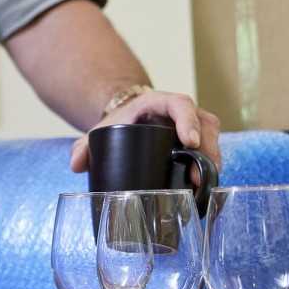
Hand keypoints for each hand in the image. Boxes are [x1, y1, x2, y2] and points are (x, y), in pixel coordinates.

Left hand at [69, 89, 221, 173]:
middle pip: (204, 122)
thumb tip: (76, 164)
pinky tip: (206, 186)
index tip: (189, 141)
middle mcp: (181, 110)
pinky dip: (211, 166)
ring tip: (204, 185)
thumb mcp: (101, 130)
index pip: (180, 104)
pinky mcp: (199, 138)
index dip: (188, 121)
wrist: (130, 119)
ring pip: (212, 136)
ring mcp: (193, 123)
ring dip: (212, 160)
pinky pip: (212, 147)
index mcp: (159, 102)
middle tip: (199, 177)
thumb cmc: (119, 121)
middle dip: (206, 149)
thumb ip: (84, 145)